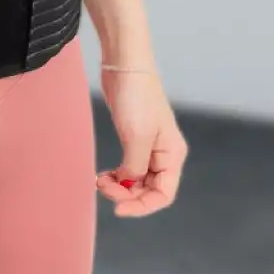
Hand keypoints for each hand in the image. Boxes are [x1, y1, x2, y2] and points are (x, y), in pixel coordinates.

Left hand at [95, 66, 187, 216]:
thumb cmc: (136, 97)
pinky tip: (104, 175)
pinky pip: (128, 168)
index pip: (163, 195)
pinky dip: (117, 175)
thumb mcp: (136, 137)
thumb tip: (128, 185)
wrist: (124, 65)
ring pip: (137, 180)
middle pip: (149, 190)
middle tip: (102, 187)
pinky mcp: (134, 138)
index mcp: (172, 155)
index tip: (118, 209)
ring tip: (100, 181)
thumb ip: (134, 167)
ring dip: (120, 186)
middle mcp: (164, 154)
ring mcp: (149, 146)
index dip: (142, 206)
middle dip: (127, 194)